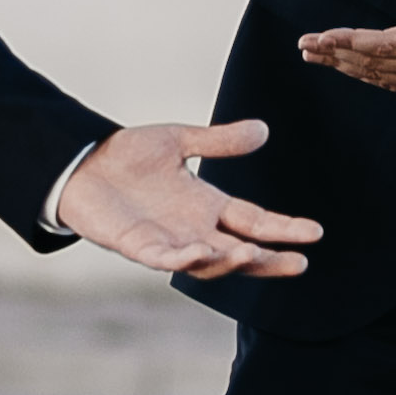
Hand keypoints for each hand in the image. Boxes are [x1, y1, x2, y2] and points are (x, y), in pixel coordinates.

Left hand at [49, 115, 325, 282]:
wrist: (80, 163)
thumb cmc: (126, 156)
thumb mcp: (179, 141)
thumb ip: (219, 141)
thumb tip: (263, 130)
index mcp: (206, 205)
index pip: (254, 221)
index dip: (284, 228)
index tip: (316, 233)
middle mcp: (193, 228)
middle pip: (240, 252)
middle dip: (269, 260)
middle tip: (299, 264)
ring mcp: (167, 240)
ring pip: (207, 263)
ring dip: (229, 261)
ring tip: (251, 253)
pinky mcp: (137, 246)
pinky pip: (165, 259)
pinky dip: (183, 258)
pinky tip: (201, 251)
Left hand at [291, 0, 395, 100]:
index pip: (385, 45)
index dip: (350, 42)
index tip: (323, 36)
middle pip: (374, 63)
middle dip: (335, 54)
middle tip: (304, 46)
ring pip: (379, 76)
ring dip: (344, 67)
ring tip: (314, 56)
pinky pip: (392, 83)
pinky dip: (365, 76)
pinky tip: (347, 68)